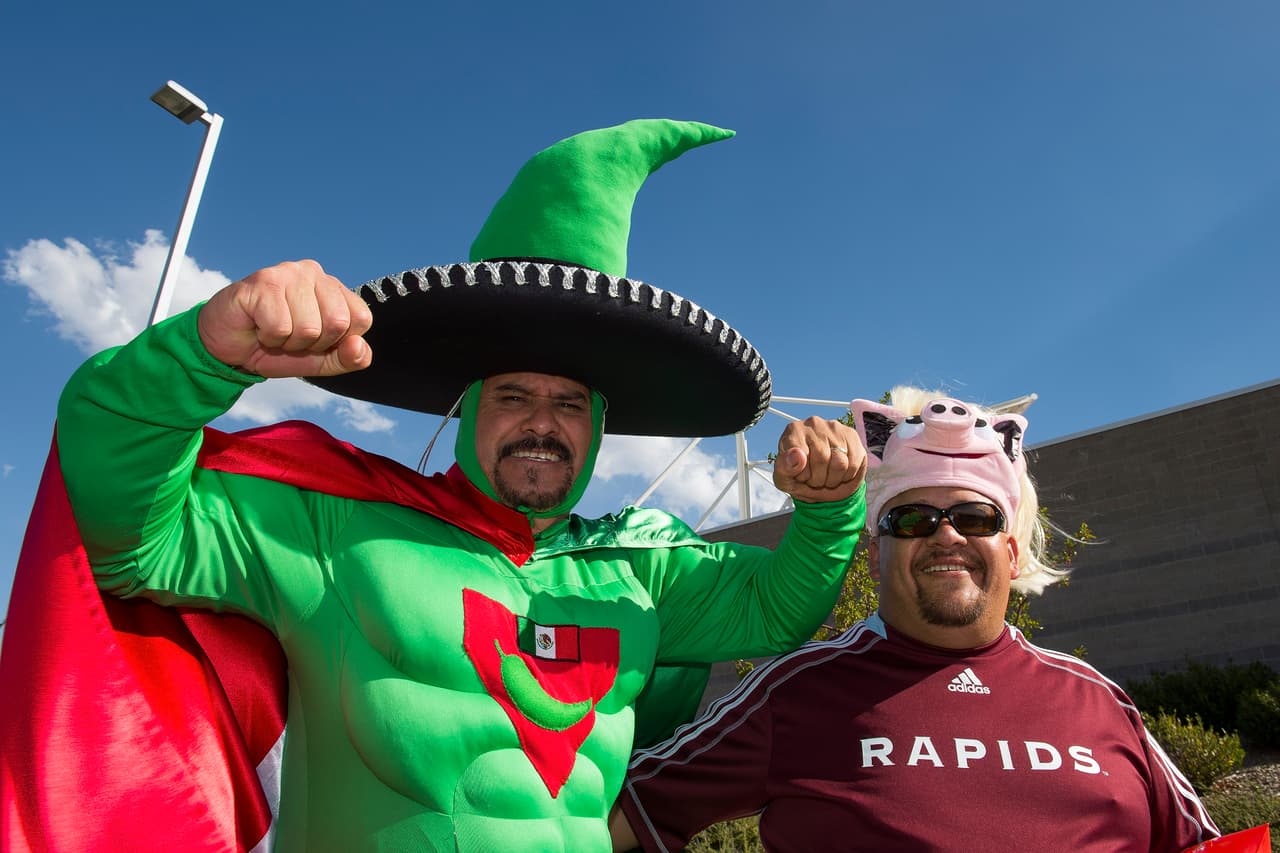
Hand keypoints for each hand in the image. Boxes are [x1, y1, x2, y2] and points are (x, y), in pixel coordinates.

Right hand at [197, 260, 372, 377]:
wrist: (227, 347)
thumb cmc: (276, 346)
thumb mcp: (320, 360)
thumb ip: (349, 358)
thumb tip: (358, 346)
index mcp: (333, 287)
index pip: (361, 319)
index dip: (337, 341)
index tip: (314, 340)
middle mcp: (313, 273)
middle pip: (338, 323)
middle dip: (312, 344)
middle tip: (290, 336)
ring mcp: (288, 273)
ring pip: (309, 328)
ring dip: (288, 342)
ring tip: (272, 331)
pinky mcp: (263, 282)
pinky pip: (281, 327)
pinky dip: (268, 338)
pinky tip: (258, 326)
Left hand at [773, 417, 866, 503]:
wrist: (819, 482)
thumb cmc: (798, 477)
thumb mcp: (783, 478)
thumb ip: (784, 468)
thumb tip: (798, 455)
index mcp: (793, 431)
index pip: (800, 456)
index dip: (802, 474)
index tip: (800, 476)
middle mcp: (814, 423)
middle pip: (822, 459)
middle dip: (818, 479)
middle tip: (814, 480)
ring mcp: (835, 428)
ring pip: (840, 463)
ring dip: (833, 480)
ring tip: (826, 477)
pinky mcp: (852, 436)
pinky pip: (854, 464)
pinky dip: (846, 476)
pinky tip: (838, 473)